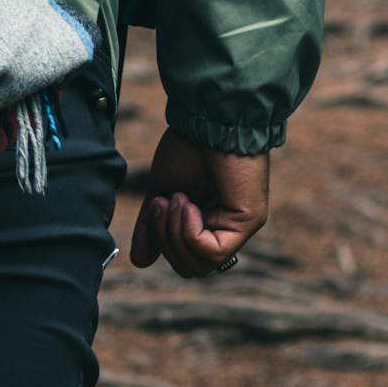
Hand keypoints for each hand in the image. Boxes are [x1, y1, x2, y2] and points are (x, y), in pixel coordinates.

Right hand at [128, 126, 269, 277]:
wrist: (207, 119)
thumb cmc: (188, 147)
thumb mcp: (162, 190)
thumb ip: (152, 225)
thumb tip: (140, 261)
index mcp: (206, 223)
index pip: (182, 258)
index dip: (162, 240)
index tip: (156, 204)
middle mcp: (225, 229)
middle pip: (189, 267)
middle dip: (166, 239)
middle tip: (163, 202)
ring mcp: (238, 228)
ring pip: (200, 265)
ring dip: (176, 233)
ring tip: (177, 198)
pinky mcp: (247, 222)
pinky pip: (212, 252)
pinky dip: (190, 232)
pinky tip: (187, 203)